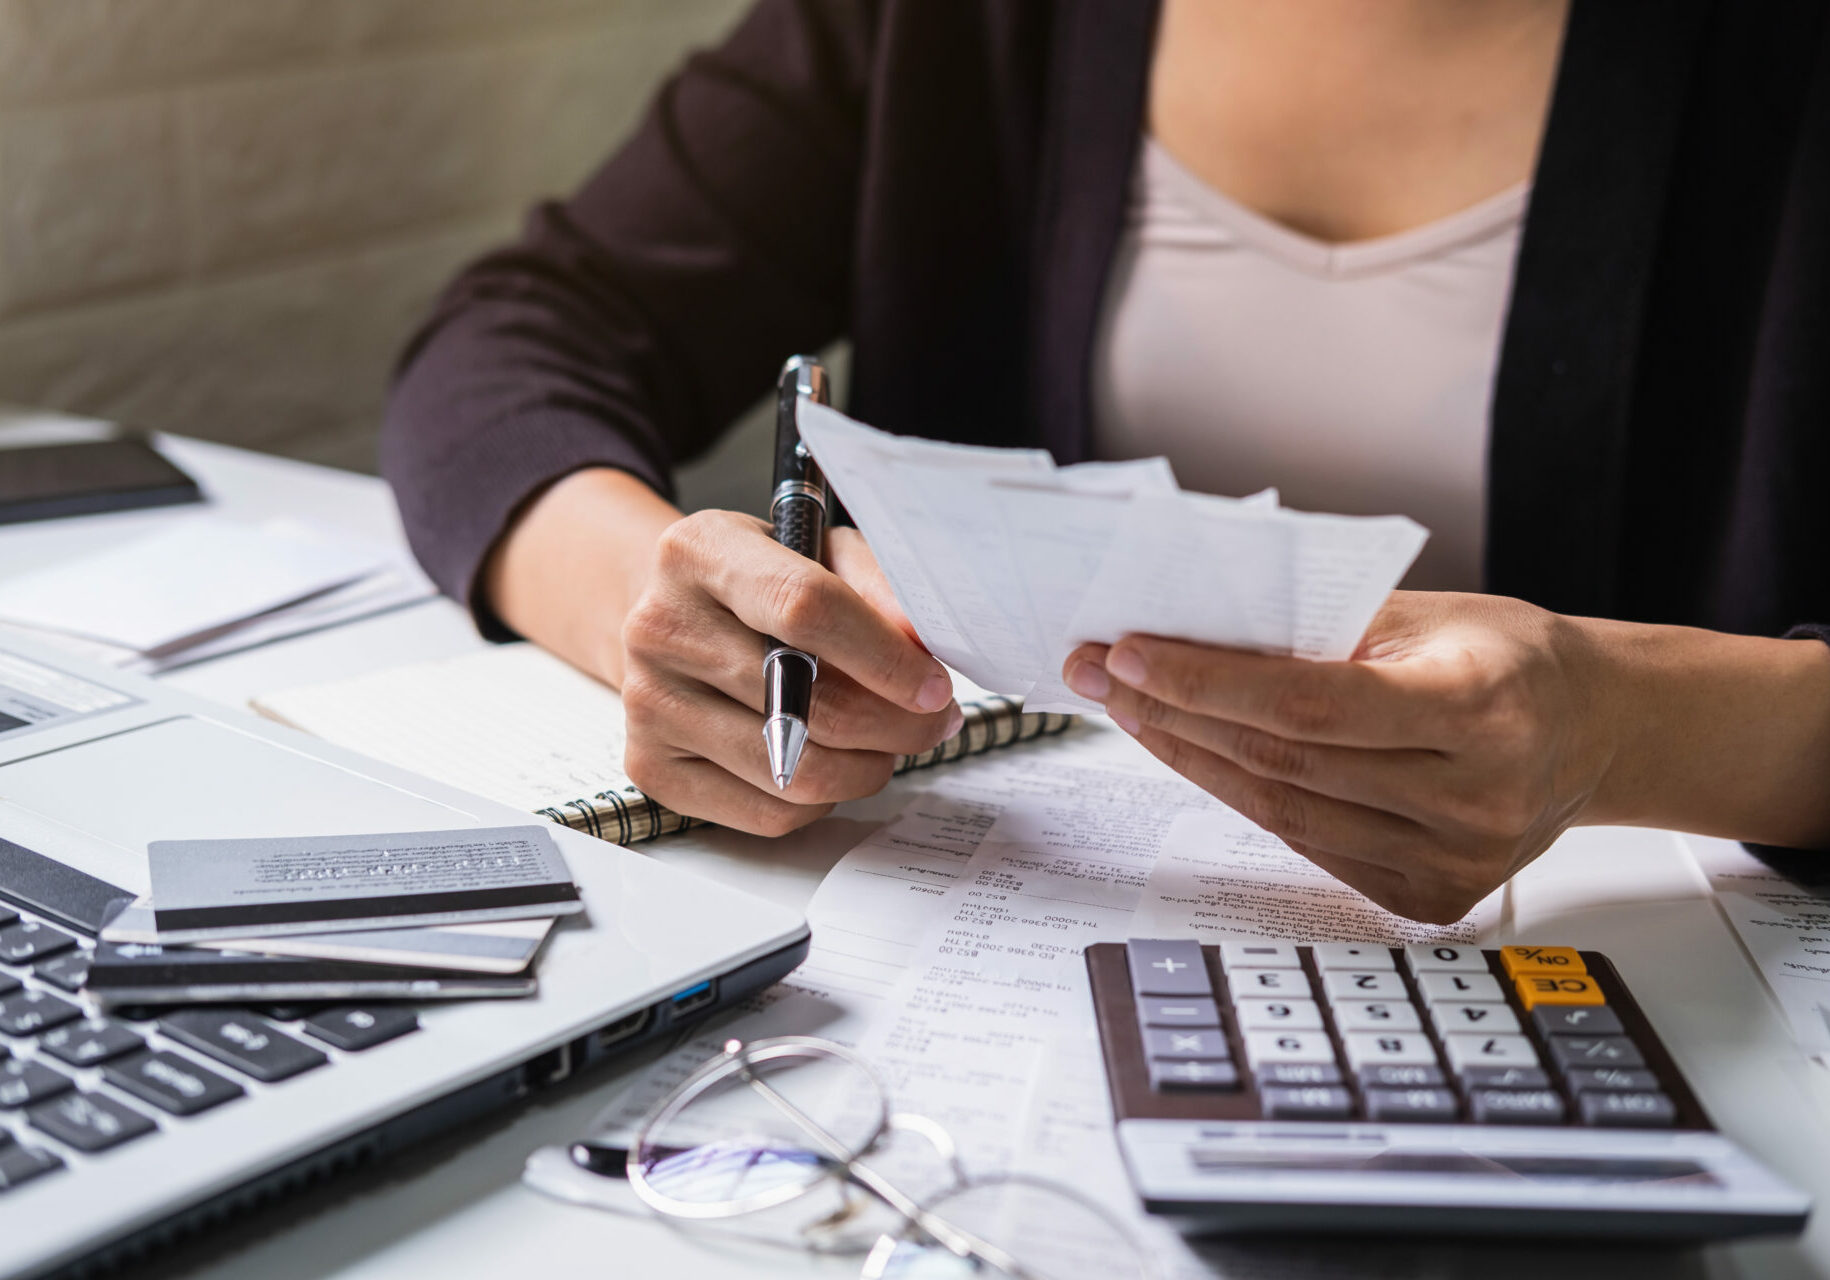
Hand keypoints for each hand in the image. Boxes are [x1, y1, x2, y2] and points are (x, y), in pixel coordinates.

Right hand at [619, 510, 960, 835]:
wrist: (672, 615)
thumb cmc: (759, 584)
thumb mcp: (820, 552)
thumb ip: (875, 587)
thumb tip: (919, 649)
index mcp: (700, 553)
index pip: (804, 609)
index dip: (883, 657)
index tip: (933, 686)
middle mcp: (661, 627)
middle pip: (808, 704)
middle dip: (895, 724)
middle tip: (932, 720)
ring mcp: (649, 704)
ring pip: (795, 772)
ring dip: (867, 767)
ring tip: (885, 741)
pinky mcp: (653, 767)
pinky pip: (769, 812)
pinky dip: (822, 799)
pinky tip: (830, 762)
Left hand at [1062, 592, 1618, 922]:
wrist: (1594, 733)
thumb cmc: (1509, 660)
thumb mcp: (1430, 615)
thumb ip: (1326, 626)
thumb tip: (1197, 630)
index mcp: (1482, 707)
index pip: (1314, 703)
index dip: (1211, 682)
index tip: (1131, 655)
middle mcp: (1474, 798)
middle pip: (1285, 760)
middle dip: (1175, 713)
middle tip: (1102, 674)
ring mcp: (1453, 861)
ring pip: (1282, 810)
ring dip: (1191, 758)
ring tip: (1130, 710)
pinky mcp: (1429, 897)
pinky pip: (1307, 843)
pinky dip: (1242, 796)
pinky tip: (1194, 755)